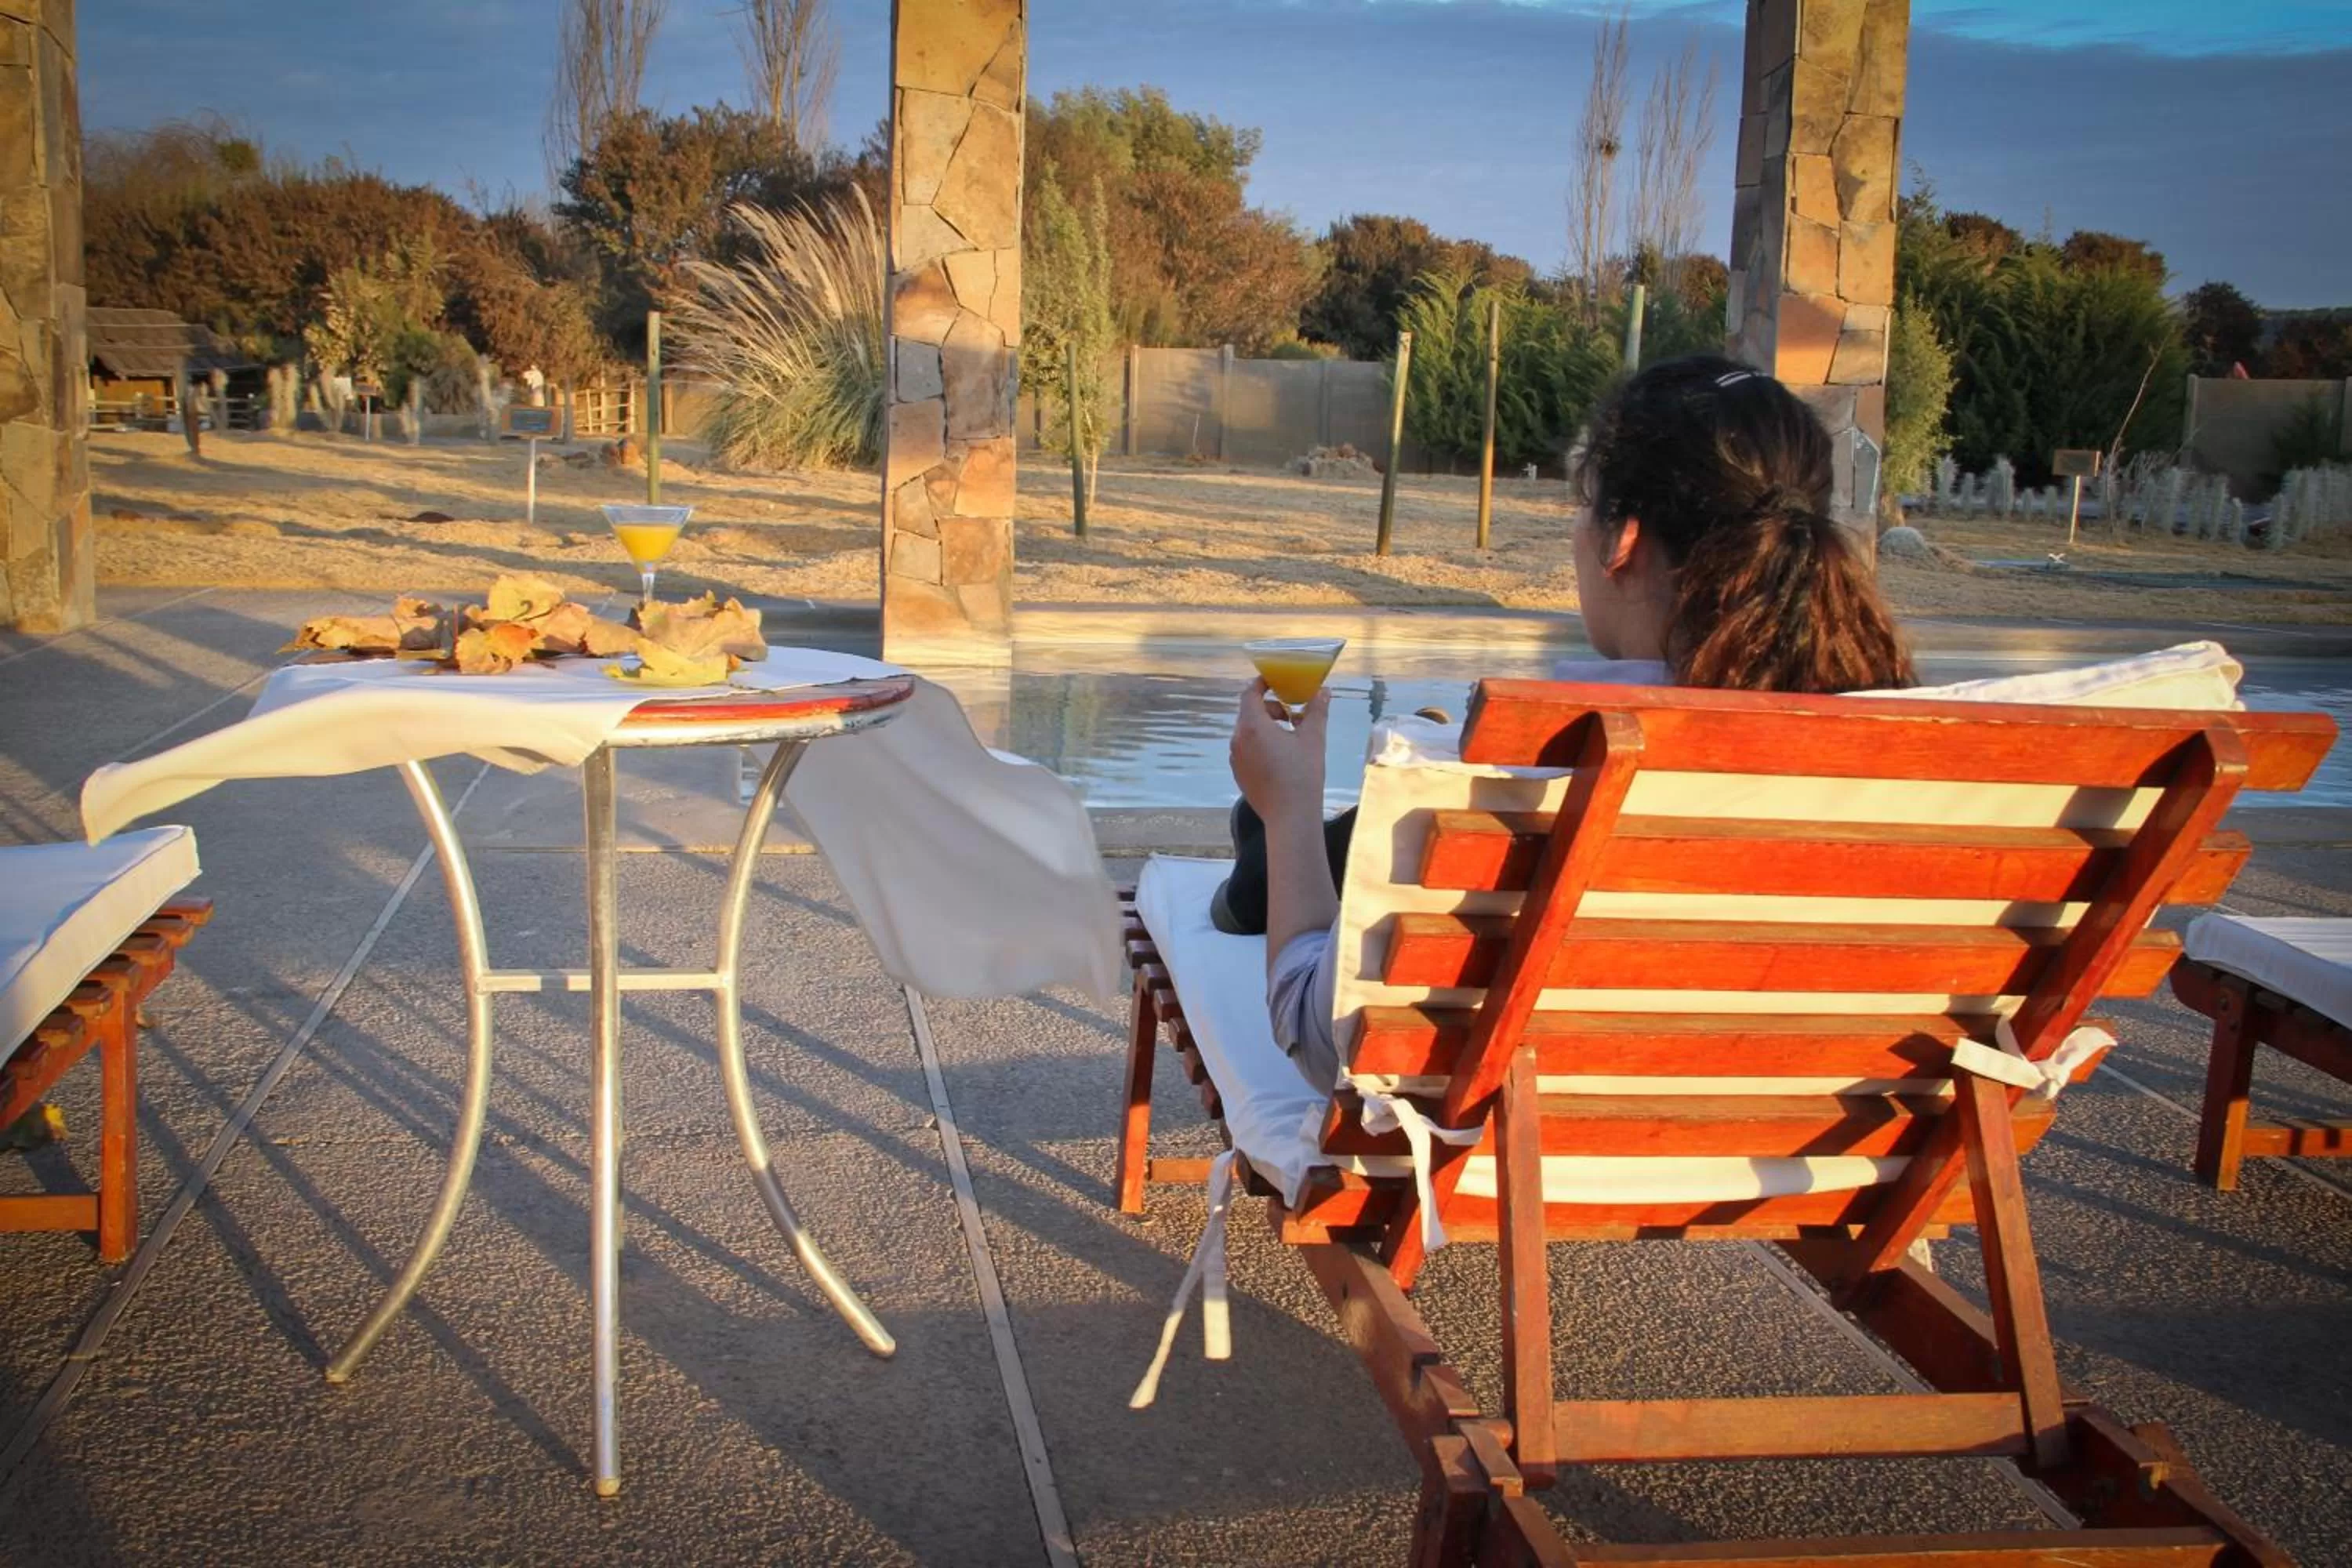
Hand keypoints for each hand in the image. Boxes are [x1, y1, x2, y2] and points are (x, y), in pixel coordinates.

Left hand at [1229, 679, 1328, 822]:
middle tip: (1292, 716)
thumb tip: (1323, 691)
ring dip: (1266, 727)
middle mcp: (1238, 740)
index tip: (1275, 681)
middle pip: (1249, 712)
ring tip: (1290, 738)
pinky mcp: (1239, 774)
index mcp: (1252, 726)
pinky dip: (1261, 745)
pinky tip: (1281, 759)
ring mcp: (1236, 759)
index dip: (1262, 684)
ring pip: (1248, 732)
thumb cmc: (1302, 774)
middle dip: (1270, 708)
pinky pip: (1247, 750)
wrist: (1290, 817)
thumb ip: (1316, 711)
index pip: (1249, 693)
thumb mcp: (1313, 738)